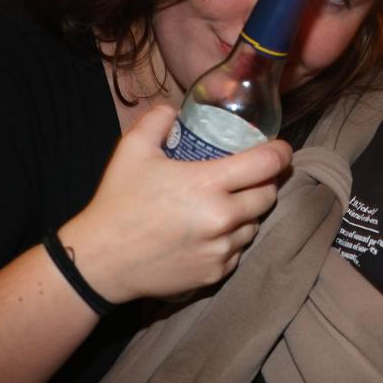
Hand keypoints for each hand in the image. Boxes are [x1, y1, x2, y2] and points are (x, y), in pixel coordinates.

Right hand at [56, 104, 291, 303]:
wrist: (100, 261)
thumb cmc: (117, 202)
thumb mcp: (132, 150)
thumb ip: (157, 119)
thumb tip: (175, 109)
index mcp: (207, 184)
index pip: (267, 164)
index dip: (281, 153)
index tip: (281, 150)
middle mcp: (222, 218)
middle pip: (268, 196)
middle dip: (265, 183)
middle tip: (250, 177)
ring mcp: (221, 249)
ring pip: (254, 226)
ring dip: (247, 214)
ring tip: (225, 205)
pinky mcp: (215, 273)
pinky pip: (237, 251)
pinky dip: (230, 240)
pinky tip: (209, 232)